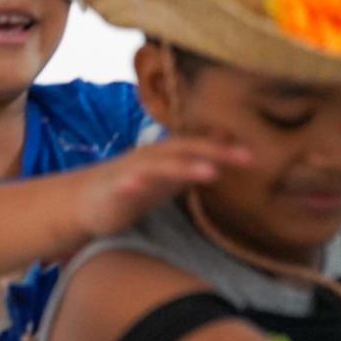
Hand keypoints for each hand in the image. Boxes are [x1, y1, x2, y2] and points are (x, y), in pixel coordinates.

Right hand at [77, 137, 251, 238]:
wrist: (85, 199)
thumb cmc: (133, 186)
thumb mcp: (169, 172)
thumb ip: (195, 159)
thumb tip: (225, 142)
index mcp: (166, 154)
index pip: (199, 147)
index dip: (225, 150)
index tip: (254, 157)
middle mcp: (151, 157)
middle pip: (185, 150)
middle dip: (214, 152)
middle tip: (245, 157)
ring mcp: (131, 172)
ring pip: (160, 167)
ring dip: (183, 167)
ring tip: (210, 172)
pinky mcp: (113, 189)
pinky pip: (123, 185)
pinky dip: (131, 183)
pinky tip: (137, 185)